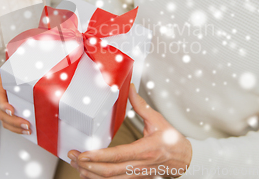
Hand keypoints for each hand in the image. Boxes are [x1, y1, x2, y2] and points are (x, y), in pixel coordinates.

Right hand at [0, 68, 31, 134]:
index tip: (11, 111)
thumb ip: (18, 73)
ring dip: (16, 128)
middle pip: (2, 114)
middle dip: (15, 121)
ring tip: (28, 130)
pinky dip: (16, 129)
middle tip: (27, 124)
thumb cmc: (2, 77)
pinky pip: (6, 123)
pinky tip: (25, 131)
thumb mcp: (7, 72)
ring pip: (4, 121)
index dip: (4, 106)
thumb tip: (35, 72)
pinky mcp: (2, 113)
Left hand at [67, 83, 191, 178]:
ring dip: (90, 174)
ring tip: (76, 165)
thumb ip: (141, 105)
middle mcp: (139, 165)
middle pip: (109, 171)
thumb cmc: (172, 140)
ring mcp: (136, 174)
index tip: (83, 154)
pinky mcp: (134, 178)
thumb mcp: (158, 120)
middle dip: (88, 166)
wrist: (185, 160)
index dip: (98, 157)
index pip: (118, 155)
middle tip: (73, 157)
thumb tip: (131, 88)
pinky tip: (88, 172)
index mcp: (145, 149)